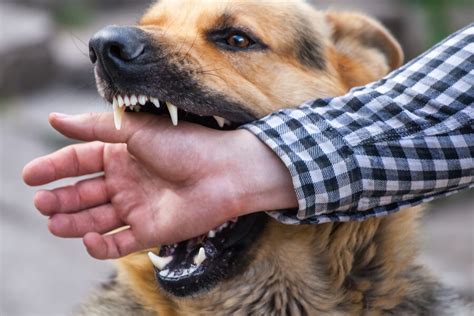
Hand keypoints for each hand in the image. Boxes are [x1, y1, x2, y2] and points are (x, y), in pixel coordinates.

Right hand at [22, 113, 296, 258]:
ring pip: (96, 218)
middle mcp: (127, 181)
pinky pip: (119, 242)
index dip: (54, 168)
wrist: (225, 171)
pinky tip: (88, 238)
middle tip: (41, 203)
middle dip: (60, 198)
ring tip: (53, 222)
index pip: (80, 161)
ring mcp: (138, 207)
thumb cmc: (185, 144)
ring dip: (73, 222)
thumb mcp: (136, 129)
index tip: (29, 176)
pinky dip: (101, 245)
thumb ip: (95, 128)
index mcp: (122, 154)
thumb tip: (54, 119)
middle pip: (84, 192)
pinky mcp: (151, 231)